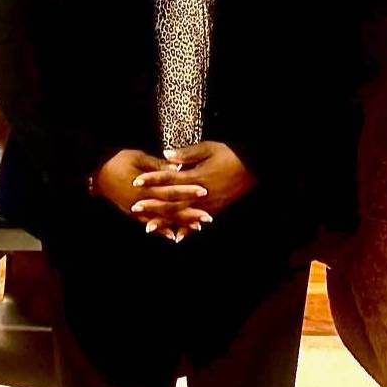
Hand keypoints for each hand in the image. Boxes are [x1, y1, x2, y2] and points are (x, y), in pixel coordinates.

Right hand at [91, 148, 207, 241]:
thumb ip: (157, 165)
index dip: (187, 191)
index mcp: (145, 185)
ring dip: (179, 224)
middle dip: (189, 213)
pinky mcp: (132, 213)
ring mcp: (136, 209)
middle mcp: (142, 200)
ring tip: (197, 228)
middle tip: (207, 217)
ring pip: (162, 218)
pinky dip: (161, 230)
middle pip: (170, 208)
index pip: (171, 189)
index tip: (204, 192)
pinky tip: (173, 236)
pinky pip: (148, 223)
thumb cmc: (119, 160)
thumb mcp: (139, 157)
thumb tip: (177, 168)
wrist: (97, 171)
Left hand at [131, 141, 256, 235]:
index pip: (169, 178)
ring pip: (182, 215)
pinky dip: (187, 230)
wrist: (251, 168)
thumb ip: (186, 154)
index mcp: (196, 176)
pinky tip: (177, 238)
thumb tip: (166, 155)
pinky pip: (198, 222)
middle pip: (172, 200)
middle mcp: (200, 193)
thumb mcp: (208, 148)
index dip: (152, 179)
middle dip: (152, 205)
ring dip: (165, 222)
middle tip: (134, 208)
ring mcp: (208, 204)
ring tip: (148, 227)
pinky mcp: (215, 210)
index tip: (136, 182)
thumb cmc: (229, 155)